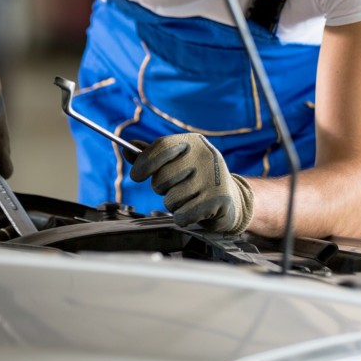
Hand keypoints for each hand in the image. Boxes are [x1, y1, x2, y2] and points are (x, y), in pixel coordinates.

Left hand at [129, 134, 253, 233]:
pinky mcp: (218, 200)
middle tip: (178, 188)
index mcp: (194, 143)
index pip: (161, 146)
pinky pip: (182, 215)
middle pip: (162, 177)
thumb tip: (127, 148)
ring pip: (171, 200)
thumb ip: (154, 157)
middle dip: (163, 189)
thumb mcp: (178, 163)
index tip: (137, 175)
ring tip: (190, 199)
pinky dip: (184, 218)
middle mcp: (205, 156)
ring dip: (175, 205)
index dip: (144, 162)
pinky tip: (196, 211)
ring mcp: (213, 178)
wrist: (232, 200)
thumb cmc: (198, 180)